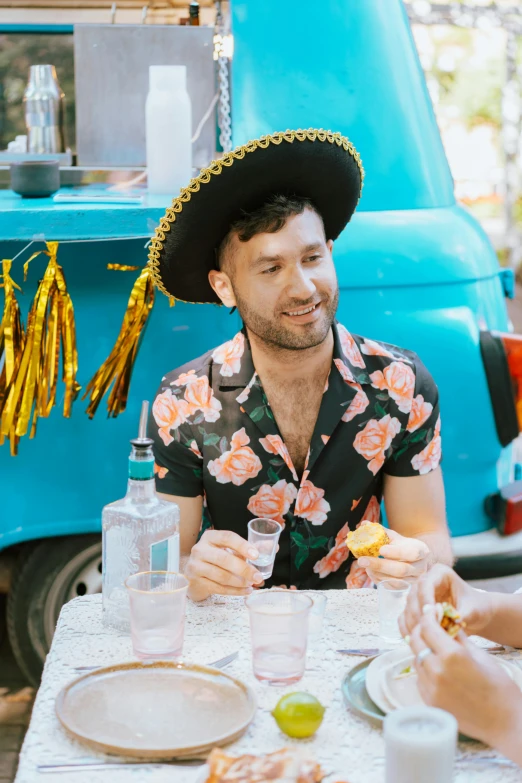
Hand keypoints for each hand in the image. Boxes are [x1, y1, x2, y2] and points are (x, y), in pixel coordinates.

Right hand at [185, 529, 262, 601]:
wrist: (193, 573)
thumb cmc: (214, 558)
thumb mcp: (228, 549)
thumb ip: (249, 548)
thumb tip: (273, 548)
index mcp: (210, 537)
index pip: (227, 537)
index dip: (242, 546)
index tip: (256, 555)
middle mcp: (200, 550)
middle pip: (224, 559)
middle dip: (244, 569)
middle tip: (258, 577)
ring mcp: (196, 566)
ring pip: (221, 576)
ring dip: (240, 582)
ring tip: (252, 584)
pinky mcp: (196, 582)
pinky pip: (218, 588)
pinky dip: (234, 591)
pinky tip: (245, 591)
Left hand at [357, 527, 429, 583]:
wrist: (414, 559)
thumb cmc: (402, 545)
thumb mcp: (395, 537)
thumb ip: (381, 531)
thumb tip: (364, 524)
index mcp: (421, 551)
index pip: (412, 553)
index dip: (396, 553)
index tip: (380, 550)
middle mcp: (420, 568)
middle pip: (401, 570)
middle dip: (380, 565)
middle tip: (361, 560)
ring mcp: (414, 580)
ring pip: (395, 580)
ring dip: (377, 573)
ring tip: (364, 565)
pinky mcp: (406, 588)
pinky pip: (391, 587)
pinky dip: (378, 580)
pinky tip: (370, 572)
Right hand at [399, 563, 493, 638]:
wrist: (477, 615)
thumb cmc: (477, 608)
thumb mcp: (473, 611)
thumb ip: (459, 616)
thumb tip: (447, 625)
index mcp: (440, 573)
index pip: (425, 584)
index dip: (425, 600)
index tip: (430, 616)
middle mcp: (426, 581)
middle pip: (413, 596)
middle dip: (419, 614)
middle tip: (426, 631)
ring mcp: (419, 594)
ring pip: (408, 608)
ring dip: (413, 623)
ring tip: (424, 638)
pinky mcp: (415, 608)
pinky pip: (406, 617)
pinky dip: (409, 628)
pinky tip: (416, 639)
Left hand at [409, 608, 521, 751]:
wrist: (504, 723)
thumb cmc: (498, 687)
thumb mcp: (480, 655)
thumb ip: (459, 637)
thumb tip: (447, 621)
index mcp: (452, 655)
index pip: (427, 626)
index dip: (428, 615)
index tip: (431, 611)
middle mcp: (437, 670)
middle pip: (415, 640)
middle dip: (421, 630)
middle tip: (430, 627)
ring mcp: (431, 688)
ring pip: (416, 658)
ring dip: (422, 650)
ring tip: (435, 649)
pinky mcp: (429, 701)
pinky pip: (420, 678)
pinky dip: (425, 669)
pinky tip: (438, 669)